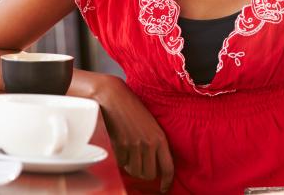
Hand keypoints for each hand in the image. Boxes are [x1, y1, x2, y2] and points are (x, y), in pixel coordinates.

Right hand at [94, 75, 173, 191]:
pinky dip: (121, 160)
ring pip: (135, 171)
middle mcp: (148, 144)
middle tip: (142, 165)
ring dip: (132, 167)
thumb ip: (155, 142)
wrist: (115, 98)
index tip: (164, 188)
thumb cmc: (134, 110)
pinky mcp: (119, 146)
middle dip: (145, 173)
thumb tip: (154, 163)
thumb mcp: (152, 125)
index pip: (168, 167)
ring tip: (131, 154)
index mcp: (161, 138)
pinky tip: (122, 147)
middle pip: (149, 174)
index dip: (167, 181)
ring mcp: (133, 146)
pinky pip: (121, 163)